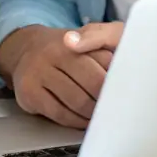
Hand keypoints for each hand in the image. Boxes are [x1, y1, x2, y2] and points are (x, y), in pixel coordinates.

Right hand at [0, 23, 123, 129]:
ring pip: (77, 102)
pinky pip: (60, 114)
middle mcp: (54, 53)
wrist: (26, 49)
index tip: (129, 90)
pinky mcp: (28, 92)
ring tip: (103, 116)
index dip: (120, 80)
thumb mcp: (90, 35)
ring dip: (94, 114)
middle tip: (119, 108)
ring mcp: (38, 72)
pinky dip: (76, 121)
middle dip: (109, 99)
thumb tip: (121, 62)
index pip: (106, 62)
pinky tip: (83, 119)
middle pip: (94, 84)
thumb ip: (108, 41)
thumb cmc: (68, 48)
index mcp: (74, 39)